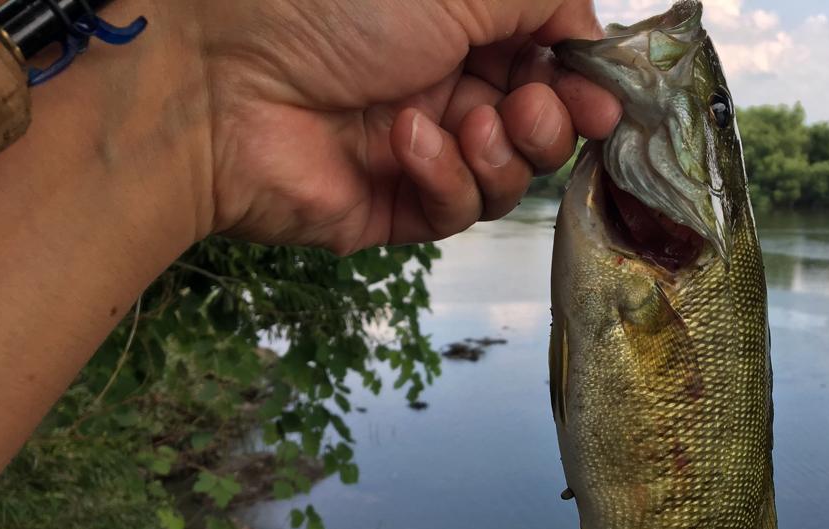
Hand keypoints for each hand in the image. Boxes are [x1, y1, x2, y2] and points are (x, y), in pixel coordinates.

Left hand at [192, 0, 621, 251]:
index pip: (547, 59)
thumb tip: (591, 29)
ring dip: (502, 150)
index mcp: (456, 25)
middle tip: (540, 109)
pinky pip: (458, 209)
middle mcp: (444, 84)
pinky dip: (445, 176)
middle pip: (540, 123)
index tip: (605, 90)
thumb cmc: (328, 6)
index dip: (581, 78)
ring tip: (468, 121)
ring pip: (508, 174)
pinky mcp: (398, 206)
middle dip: (553, 120)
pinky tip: (408, 143)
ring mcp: (422, 148)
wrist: (223, 82)